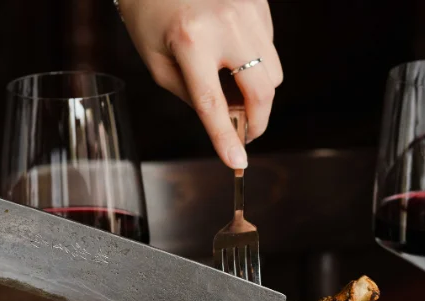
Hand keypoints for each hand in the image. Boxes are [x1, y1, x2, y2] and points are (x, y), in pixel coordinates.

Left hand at [117, 0, 282, 168]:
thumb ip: (194, 96)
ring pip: (273, 72)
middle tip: (245, 134)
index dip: (226, 137)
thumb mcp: (159, 64)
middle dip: (257, 120)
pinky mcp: (259, 3)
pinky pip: (270, 48)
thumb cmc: (151, 18)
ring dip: (257, 90)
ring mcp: (248, 9)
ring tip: (232, 85)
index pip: (214, 102)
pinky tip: (232, 51)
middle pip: (262, 90)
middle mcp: (226, 22)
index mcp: (191, 40)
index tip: (238, 162)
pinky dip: (256, 61)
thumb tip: (231, 120)